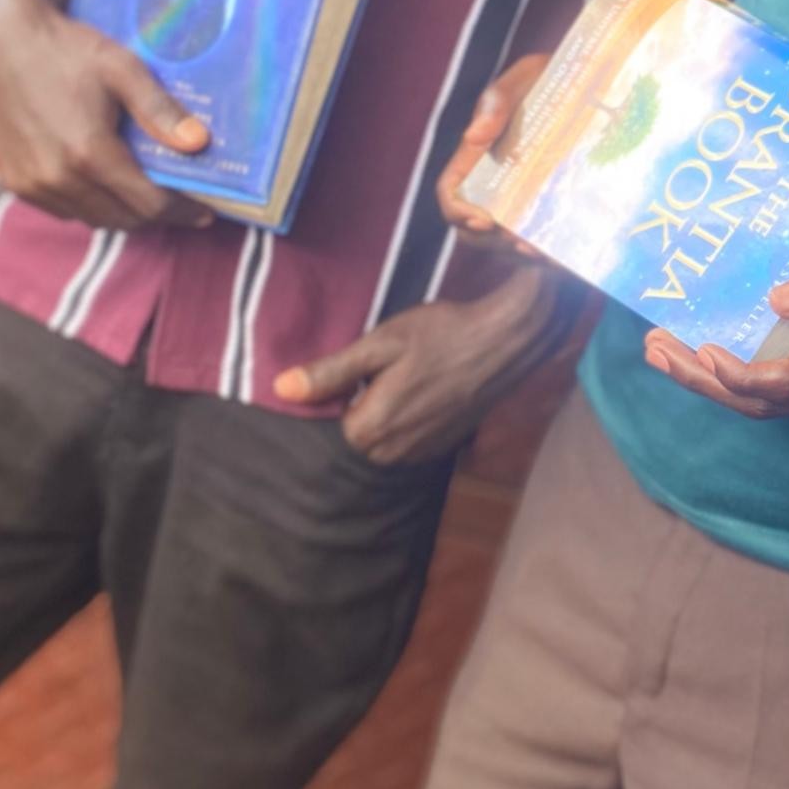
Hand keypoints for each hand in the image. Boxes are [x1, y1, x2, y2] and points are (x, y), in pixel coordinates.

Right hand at [0, 0, 213, 230]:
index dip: (182, 211)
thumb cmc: (71, 51)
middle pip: (122, 219)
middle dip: (157, 215)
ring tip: (147, 193)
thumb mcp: (124, 70)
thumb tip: (199, 144)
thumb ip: (160, 110)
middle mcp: (56, 178)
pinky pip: (63, 210)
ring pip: (92, 218)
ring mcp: (32, 185)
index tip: (205, 213)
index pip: (148, 204)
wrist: (8, 42)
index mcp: (88, 153)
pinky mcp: (15, 183)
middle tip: (182, 202)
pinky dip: (89, 205)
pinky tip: (104, 183)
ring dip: (123, 212)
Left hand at [274, 268, 560, 462]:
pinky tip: (419, 387)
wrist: (508, 339)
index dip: (330, 392)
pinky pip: (403, 441)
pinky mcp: (440, 448)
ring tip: (399, 374)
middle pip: (351, 435)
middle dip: (354, 404)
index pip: (324, 423)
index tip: (350, 366)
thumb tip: (280, 389)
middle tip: (377, 366)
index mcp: (370, 430)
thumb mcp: (382, 342)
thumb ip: (331, 371)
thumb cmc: (443, 333)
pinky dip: (404, 419)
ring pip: (378, 439)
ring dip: (380, 412)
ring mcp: (418, 455)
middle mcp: (392, 454)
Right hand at [434, 52, 550, 251]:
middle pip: (473, 228)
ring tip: (545, 252)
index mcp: (476, 155)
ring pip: (504, 239)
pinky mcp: (546, 203)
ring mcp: (518, 195)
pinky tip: (564, 252)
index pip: (450, 193)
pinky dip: (545, 250)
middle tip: (524, 243)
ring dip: (519, 252)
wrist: (590, 79)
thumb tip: (472, 136)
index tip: (485, 219)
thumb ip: (497, 101)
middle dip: (493, 242)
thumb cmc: (548, 75)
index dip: (459, 212)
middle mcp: (492, 182)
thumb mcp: (524, 76)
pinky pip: (537, 236)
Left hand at [642, 244, 788, 418]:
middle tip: (654, 349)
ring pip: (767, 405)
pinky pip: (780, 395)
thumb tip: (778, 298)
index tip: (698, 345)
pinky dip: (737, 380)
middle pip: (762, 403)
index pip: (787, 382)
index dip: (736, 374)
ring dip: (711, 384)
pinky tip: (711, 355)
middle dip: (702, 381)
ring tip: (665, 354)